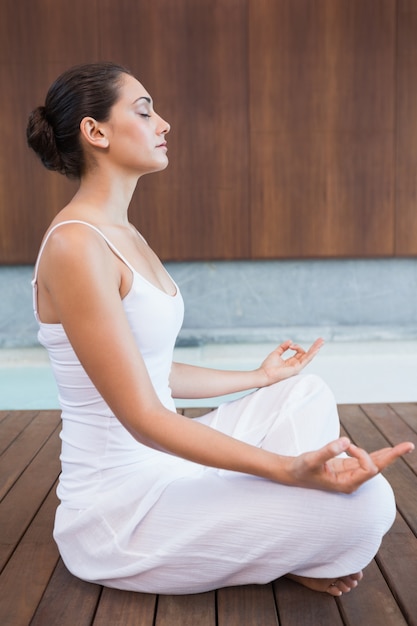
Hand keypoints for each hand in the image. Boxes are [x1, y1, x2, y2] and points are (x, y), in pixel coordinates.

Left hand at [258, 338, 324, 384]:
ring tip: (322, 341)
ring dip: (315, 348)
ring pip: (309, 356)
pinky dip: (311, 354)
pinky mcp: (296, 368)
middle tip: (321, 340)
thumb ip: (283, 347)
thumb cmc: (268, 366)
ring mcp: (297, 367)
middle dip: (314, 347)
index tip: (290, 345)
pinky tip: (316, 349)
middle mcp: (295, 365)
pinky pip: (306, 360)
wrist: (264, 374)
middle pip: (307, 354)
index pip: (300, 352)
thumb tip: (290, 341)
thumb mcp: (276, 353)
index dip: (297, 346)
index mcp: (291, 362)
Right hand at [289, 437, 414, 492]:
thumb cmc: (301, 469)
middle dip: (392, 456)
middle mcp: (352, 481)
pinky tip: (388, 451)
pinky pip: (366, 460)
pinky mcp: (347, 467)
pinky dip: (377, 453)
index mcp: (347, 484)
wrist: (292, 473)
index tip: (346, 446)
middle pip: (378, 467)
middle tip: (409, 445)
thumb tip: (345, 441)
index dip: (362, 454)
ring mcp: (350, 474)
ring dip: (388, 454)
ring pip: (374, 463)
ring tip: (406, 447)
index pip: (369, 469)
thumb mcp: (312, 459)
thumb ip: (328, 451)